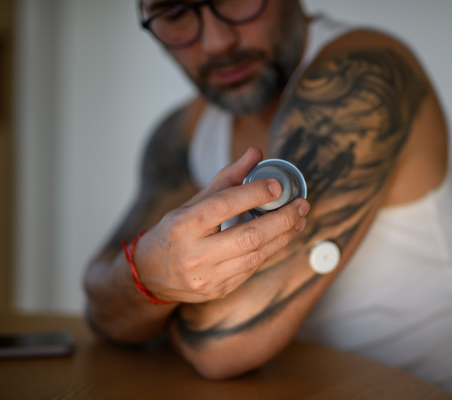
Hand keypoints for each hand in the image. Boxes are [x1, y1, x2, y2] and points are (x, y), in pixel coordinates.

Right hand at [133, 147, 309, 303]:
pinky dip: (270, 249)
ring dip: (284, 236)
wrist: (149, 276)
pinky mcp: (218, 291)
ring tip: (299, 219)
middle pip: (249, 236)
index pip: (224, 205)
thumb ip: (226, 179)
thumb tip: (256, 153)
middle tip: (301, 204)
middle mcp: (194, 254)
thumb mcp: (192, 203)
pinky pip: (252, 268)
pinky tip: (281, 236)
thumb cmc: (173, 233)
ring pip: (257, 255)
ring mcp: (207, 277)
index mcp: (183, 226)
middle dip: (282, 219)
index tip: (278, 185)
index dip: (254, 193)